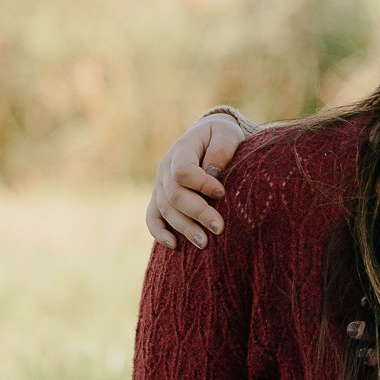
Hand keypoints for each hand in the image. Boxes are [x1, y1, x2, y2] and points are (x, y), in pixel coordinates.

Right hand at [146, 115, 245, 248]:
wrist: (207, 138)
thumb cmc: (221, 136)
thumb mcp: (226, 133)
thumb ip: (222, 148)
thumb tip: (213, 172)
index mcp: (182, 150)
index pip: (183, 171)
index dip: (201, 184)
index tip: (221, 193)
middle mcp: (166, 168)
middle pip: (175, 195)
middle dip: (197, 213)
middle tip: (219, 228)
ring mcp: (160, 185)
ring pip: (166, 210)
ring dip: (184, 228)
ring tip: (204, 243)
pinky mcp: (160, 199)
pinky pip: (153, 217)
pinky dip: (159, 232)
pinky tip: (173, 245)